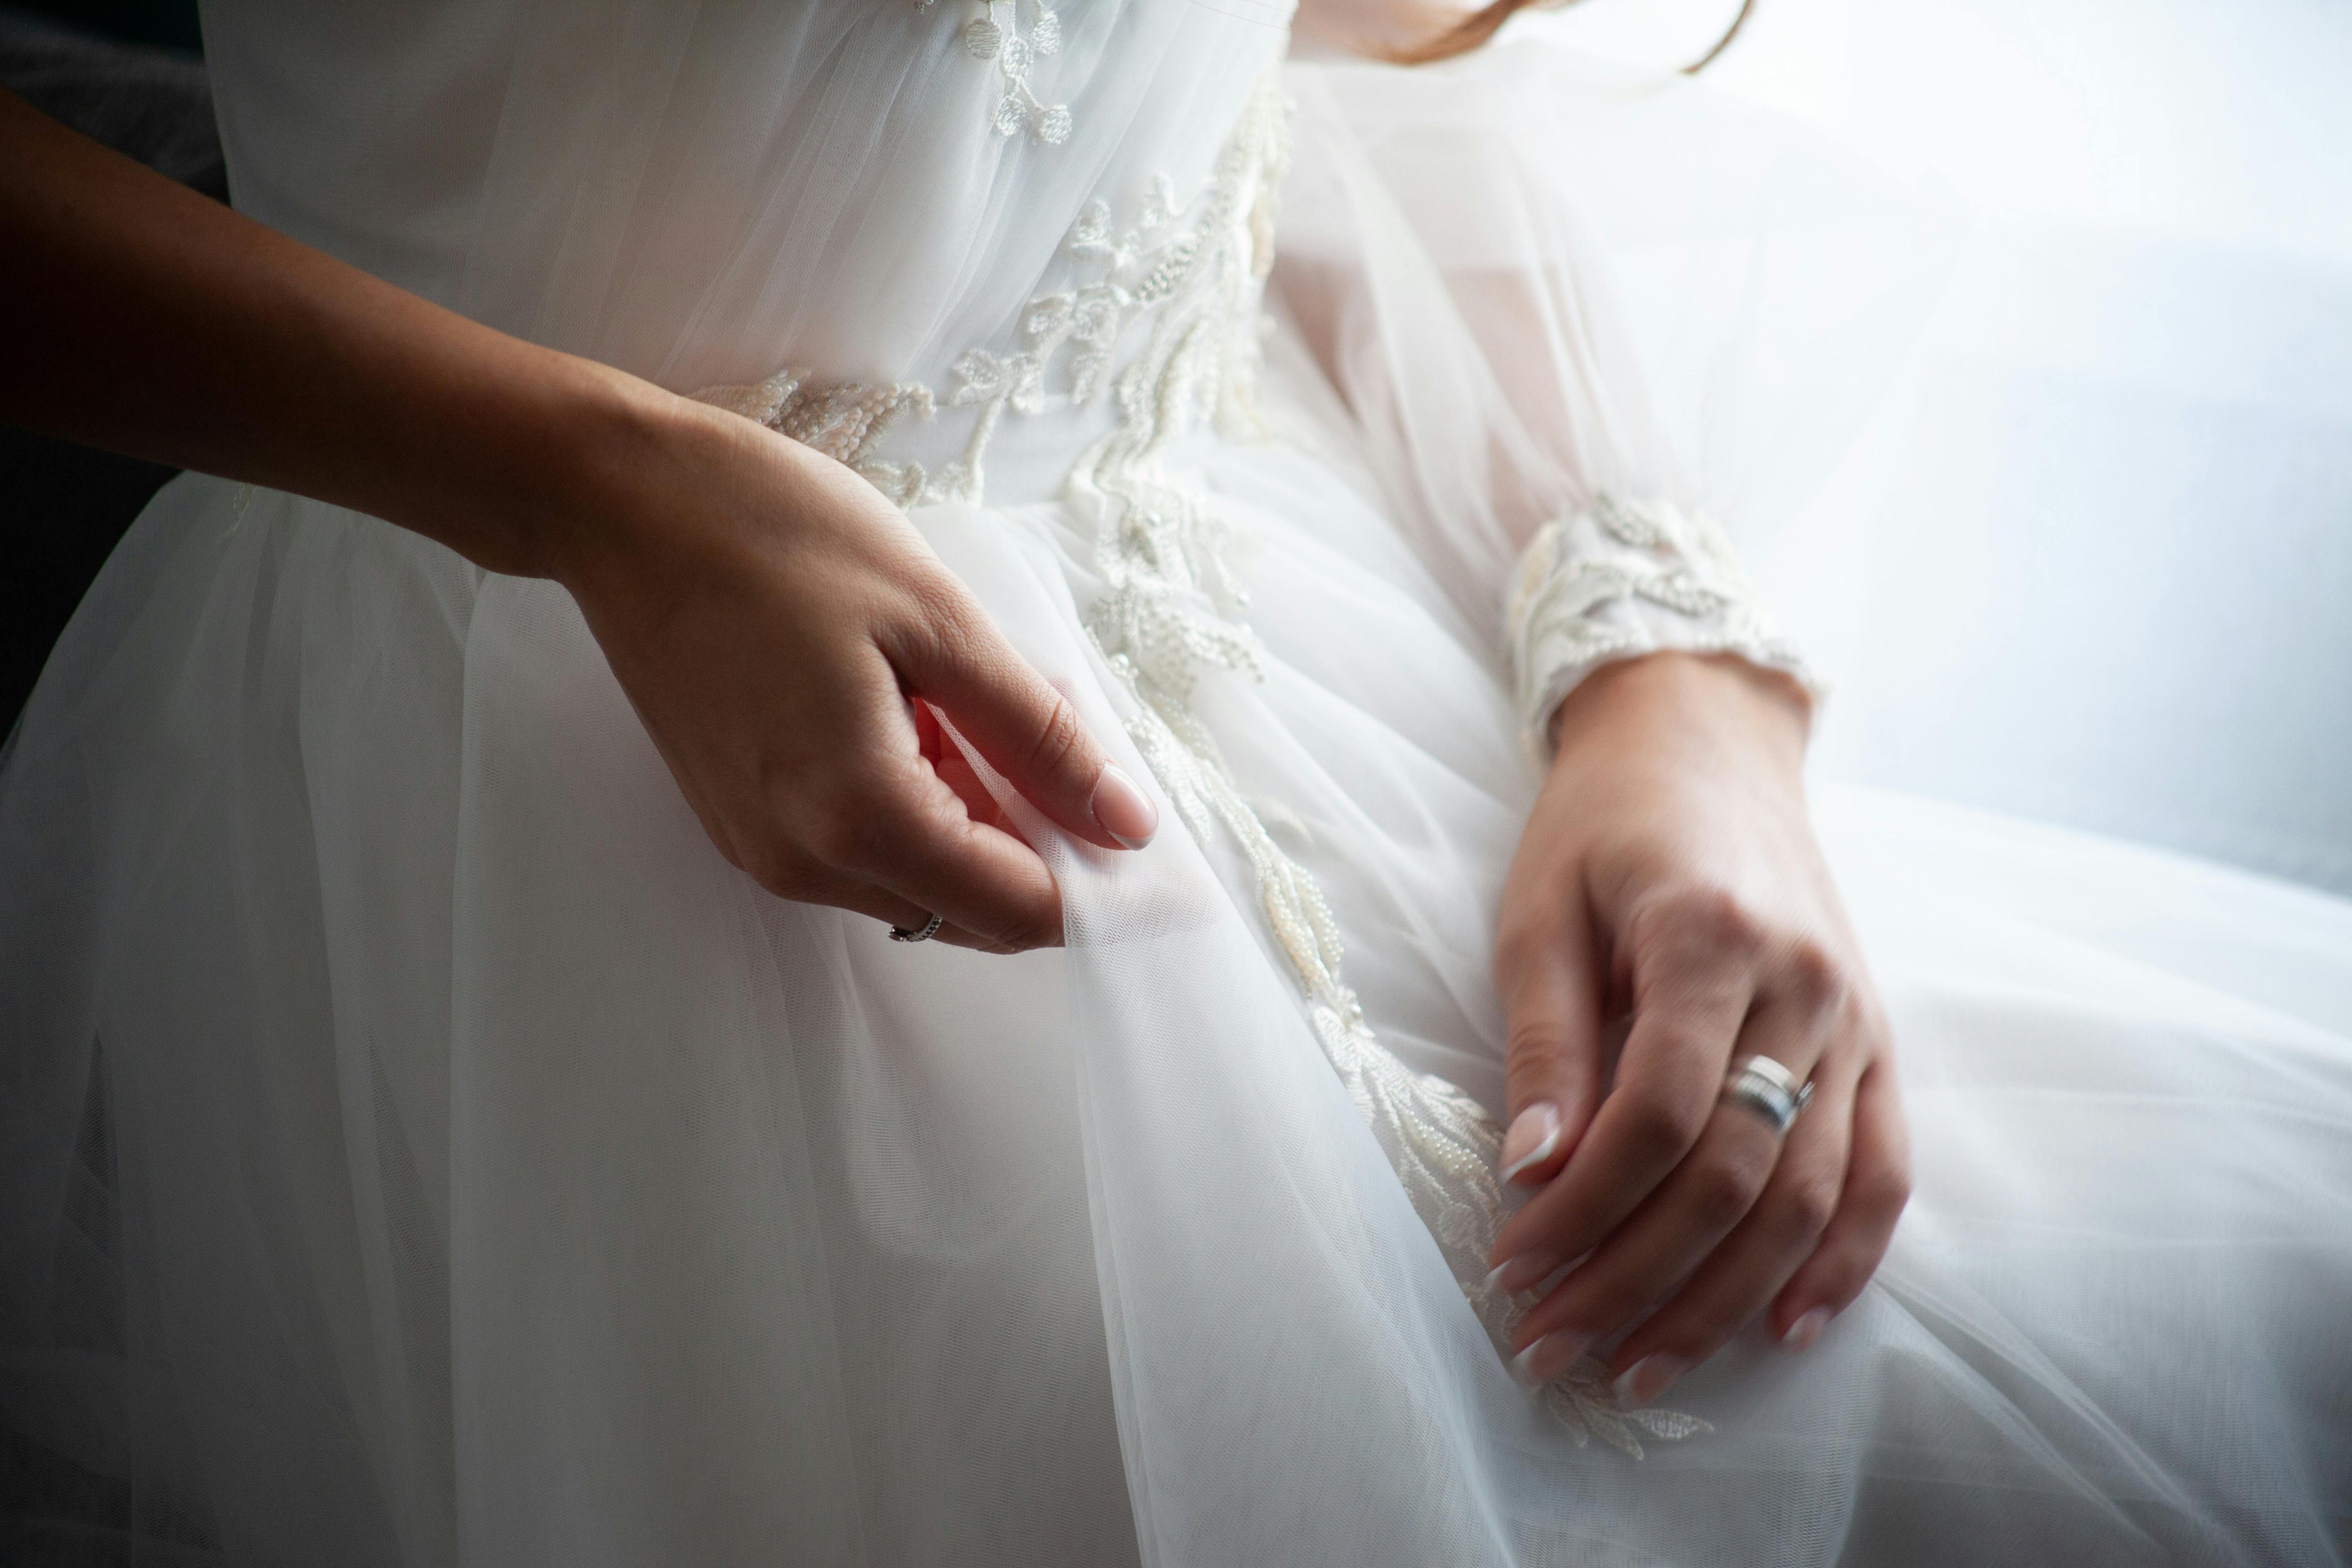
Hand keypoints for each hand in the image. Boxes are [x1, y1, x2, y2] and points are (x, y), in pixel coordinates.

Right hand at [544, 389, 1159, 950]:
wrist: (617, 504)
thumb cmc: (774, 535)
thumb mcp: (939, 622)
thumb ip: (1040, 736)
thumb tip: (1127, 823)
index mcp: (860, 818)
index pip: (1021, 912)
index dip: (1104, 887)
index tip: (1156, 837)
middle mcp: (805, 864)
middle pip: (972, 913)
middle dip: (1041, 849)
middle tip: (1063, 736)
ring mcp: (764, 852)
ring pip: (918, 887)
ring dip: (977, 824)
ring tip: (972, 705)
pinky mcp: (742, 824)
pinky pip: (864, 852)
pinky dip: (918, 807)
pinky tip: (916, 714)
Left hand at [1484, 653, 1907, 1405]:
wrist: (1707, 740)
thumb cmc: (1604, 824)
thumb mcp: (1540, 910)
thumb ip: (1547, 1040)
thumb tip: (1532, 1171)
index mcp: (1710, 939)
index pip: (1659, 1117)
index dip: (1585, 1209)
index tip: (1512, 1265)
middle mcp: (1805, 987)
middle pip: (1736, 1175)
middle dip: (1637, 1279)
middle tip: (1552, 1344)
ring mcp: (1855, 1020)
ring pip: (1808, 1195)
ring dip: (1723, 1298)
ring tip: (1642, 1367)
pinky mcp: (1878, 1042)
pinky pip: (1883, 1171)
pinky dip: (1842, 1258)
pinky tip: (1782, 1324)